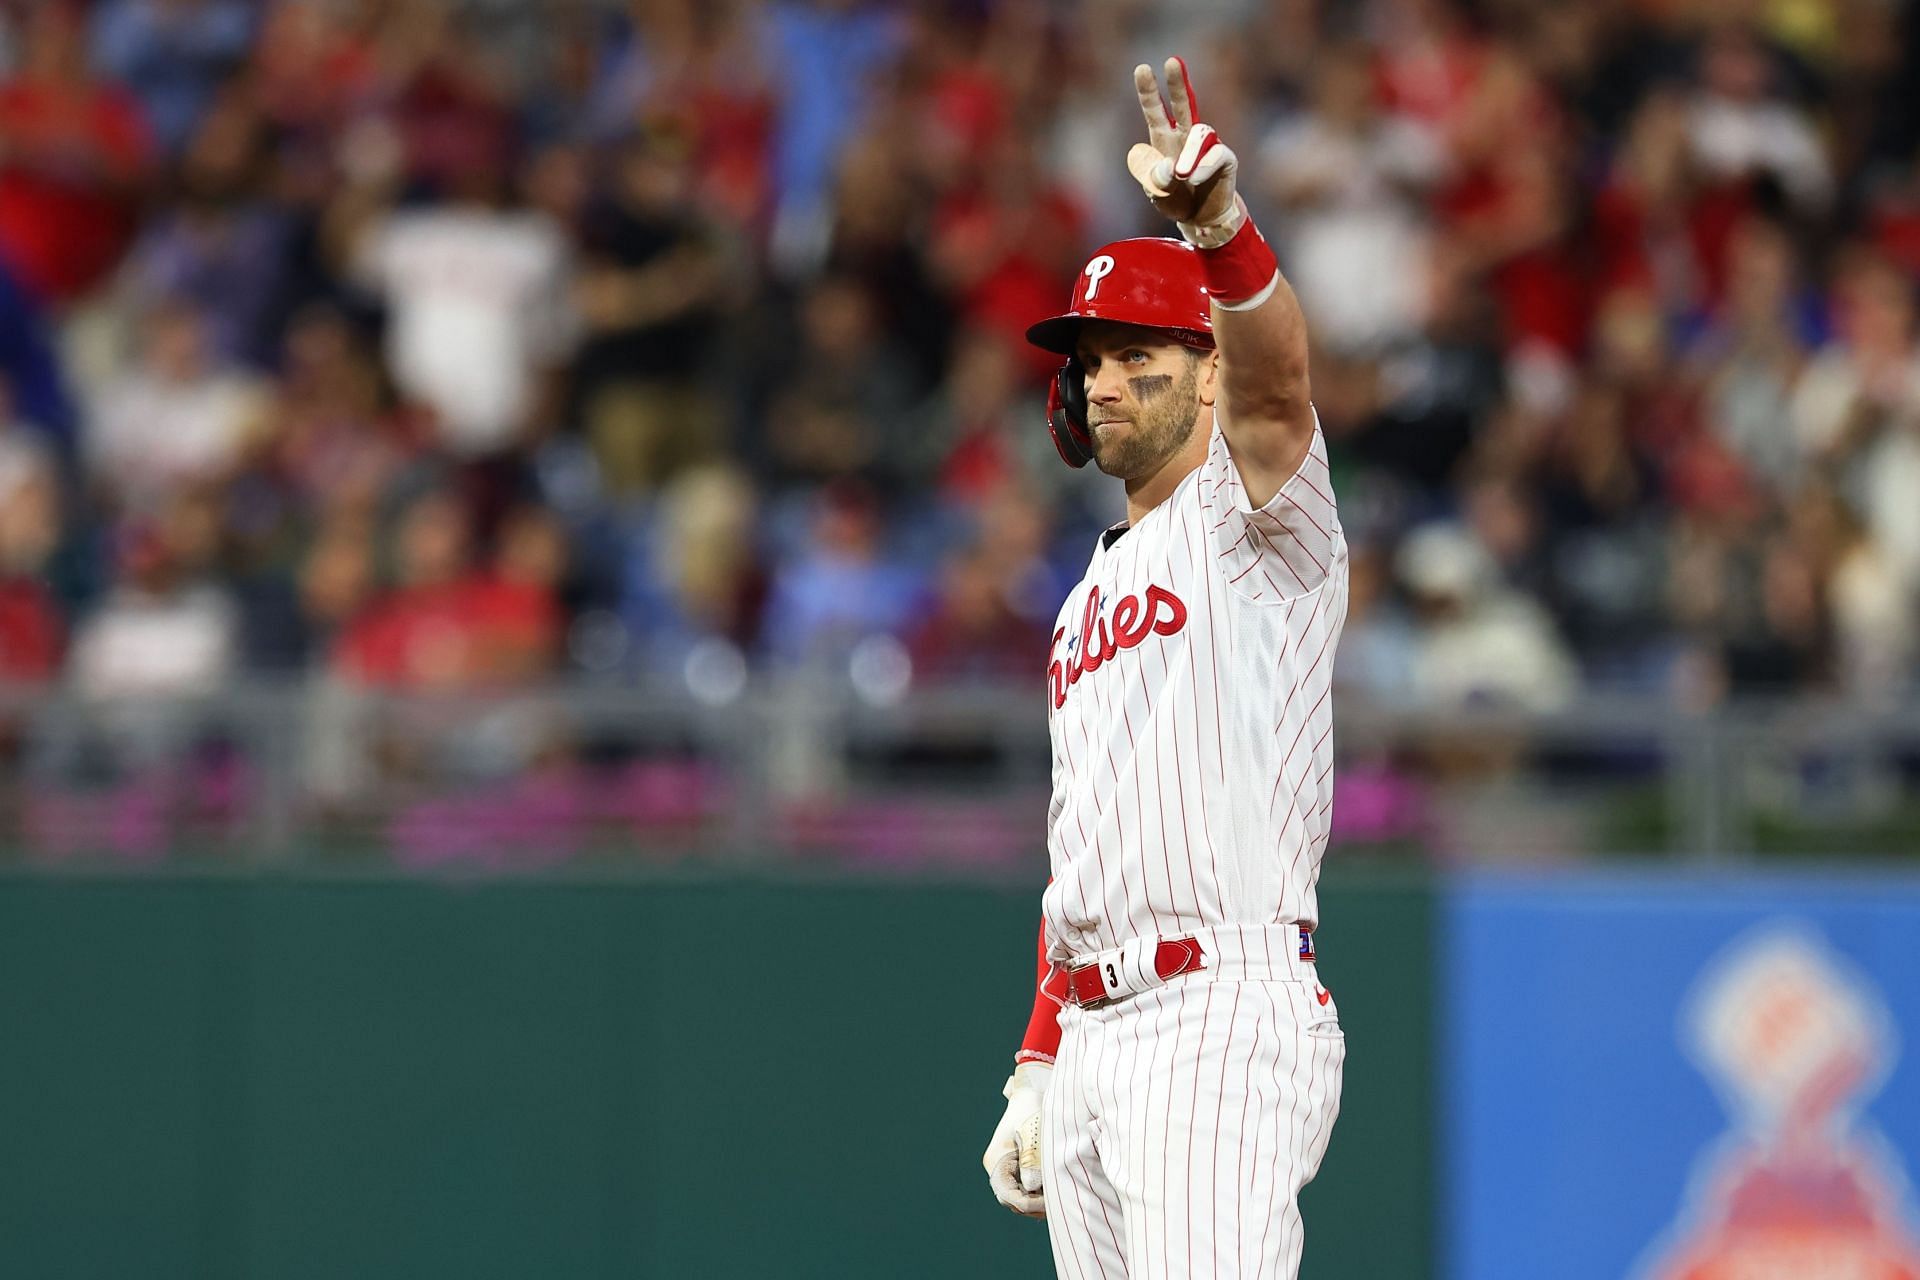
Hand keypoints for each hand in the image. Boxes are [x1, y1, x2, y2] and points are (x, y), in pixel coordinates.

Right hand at [982, 1061, 1050, 1216]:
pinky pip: (1027, 1187)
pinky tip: (1055, 1186)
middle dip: (1036, 1205)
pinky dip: (1040, 1191)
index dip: (1031, 1204)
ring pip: (1021, 1196)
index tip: (1052, 1199)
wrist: (1033, 1092)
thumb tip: (1032, 1190)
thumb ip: (1031, 1164)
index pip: (1010, 1197)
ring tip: (1058, 1193)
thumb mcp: (1033, 1136)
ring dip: (1038, 1200)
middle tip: (1059, 1200)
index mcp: (997, 1162)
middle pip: (1014, 1202)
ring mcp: (1007, 1167)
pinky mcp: (1017, 1165)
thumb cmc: (1032, 1110)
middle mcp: (998, 1168)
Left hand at [1127, 57, 1243, 240]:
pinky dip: (1203, 168)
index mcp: (1163, 140)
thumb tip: (1171, 167)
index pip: (1155, 111)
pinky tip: (1195, 179)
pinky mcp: (1225, 158)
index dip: (1149, 91)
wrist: (1200, 220)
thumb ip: (1156, 180)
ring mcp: (1206, 146)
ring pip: (1201, 133)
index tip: (1142, 68)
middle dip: (1178, 83)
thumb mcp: (1156, 193)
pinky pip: (1216, 155)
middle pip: (1183, 104)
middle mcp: (1185, 136)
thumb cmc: (1175, 201)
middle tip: (1172, 61)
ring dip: (1189, 155)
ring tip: (1181, 175)